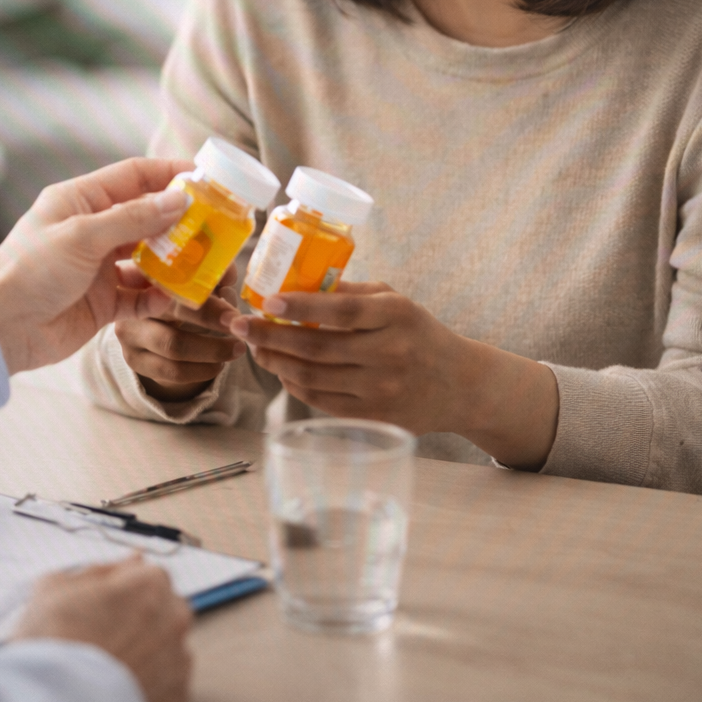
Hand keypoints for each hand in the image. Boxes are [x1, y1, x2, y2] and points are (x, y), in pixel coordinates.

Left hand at [0, 157, 190, 371]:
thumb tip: (178, 199)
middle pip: (146, 217)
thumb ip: (132, 218)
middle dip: (180, 221)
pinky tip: (178, 297)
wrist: (0, 329)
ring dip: (175, 261)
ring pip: (148, 258)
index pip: (133, 176)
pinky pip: (141, 295)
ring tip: (204, 263)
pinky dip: (160, 295)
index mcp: (79, 200)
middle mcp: (91, 230)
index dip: (169, 173)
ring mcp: (98, 267)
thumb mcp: (81, 236)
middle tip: (216, 225)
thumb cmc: (28, 271)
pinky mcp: (102, 302)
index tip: (204, 177)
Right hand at [14, 557, 193, 701]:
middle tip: (104, 635)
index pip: (146, 574)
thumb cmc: (52, 639)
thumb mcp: (58, 584)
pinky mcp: (177, 695)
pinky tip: (120, 685)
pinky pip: (168, 679)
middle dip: (141, 616)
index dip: (122, 589)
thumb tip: (130, 561)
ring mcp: (179, 657)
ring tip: (110, 664)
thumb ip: (100, 569)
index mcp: (151, 582)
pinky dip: (150, 681)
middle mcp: (175, 616)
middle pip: (163, 607)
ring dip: (147, 649)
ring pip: (167, 644)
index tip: (101, 606)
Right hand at [117, 265, 243, 403]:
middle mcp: (132, 302)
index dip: (205, 297)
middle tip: (240, 328)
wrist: (151, 322)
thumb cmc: (178, 296)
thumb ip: (212, 274)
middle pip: (174, 313)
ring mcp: (129, 334)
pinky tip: (218, 365)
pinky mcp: (134, 359)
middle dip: (212, 323)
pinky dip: (201, 371)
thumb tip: (229, 274)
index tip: (233, 313)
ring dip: (212, 351)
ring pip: (174, 347)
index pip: (177, 285)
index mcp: (145, 275)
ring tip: (236, 349)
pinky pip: (171, 372)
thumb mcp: (194, 281)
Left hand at [224, 282, 559, 469]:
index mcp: (396, 316)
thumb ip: (351, 293)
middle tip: (242, 325)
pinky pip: (322, 401)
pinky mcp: (374, 416)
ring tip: (256, 346)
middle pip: (318, 348)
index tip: (268, 302)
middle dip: (271, 337)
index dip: (301, 308)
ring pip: (314, 377)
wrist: (459, 385)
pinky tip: (281, 369)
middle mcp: (390, 353)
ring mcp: (382, 389)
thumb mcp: (395, 301)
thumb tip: (296, 285)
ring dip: (276, 362)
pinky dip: (295, 384)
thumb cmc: (418, 333)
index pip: (342, 311)